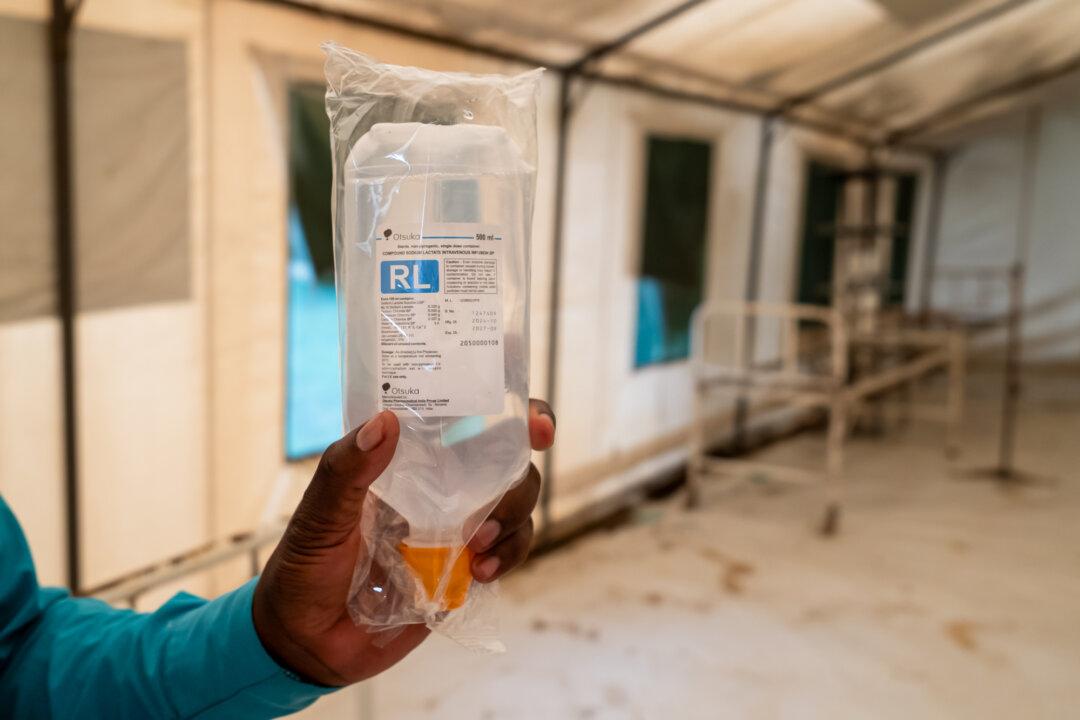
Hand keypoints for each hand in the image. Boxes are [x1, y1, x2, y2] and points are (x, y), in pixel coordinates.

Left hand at [253, 400, 555, 685]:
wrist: (304, 641)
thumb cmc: (303, 567)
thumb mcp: (319, 515)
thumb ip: (347, 470)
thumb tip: (385, 421)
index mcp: (408, 459)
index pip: (469, 420)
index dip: (514, 416)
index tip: (534, 427)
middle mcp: (441, 486)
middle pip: (509, 465)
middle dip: (518, 482)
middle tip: (492, 513)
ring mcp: (457, 528)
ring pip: (516, 508)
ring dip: (513, 523)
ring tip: (478, 551)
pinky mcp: (465, 570)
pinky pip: (508, 553)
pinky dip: (507, 558)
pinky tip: (480, 572)